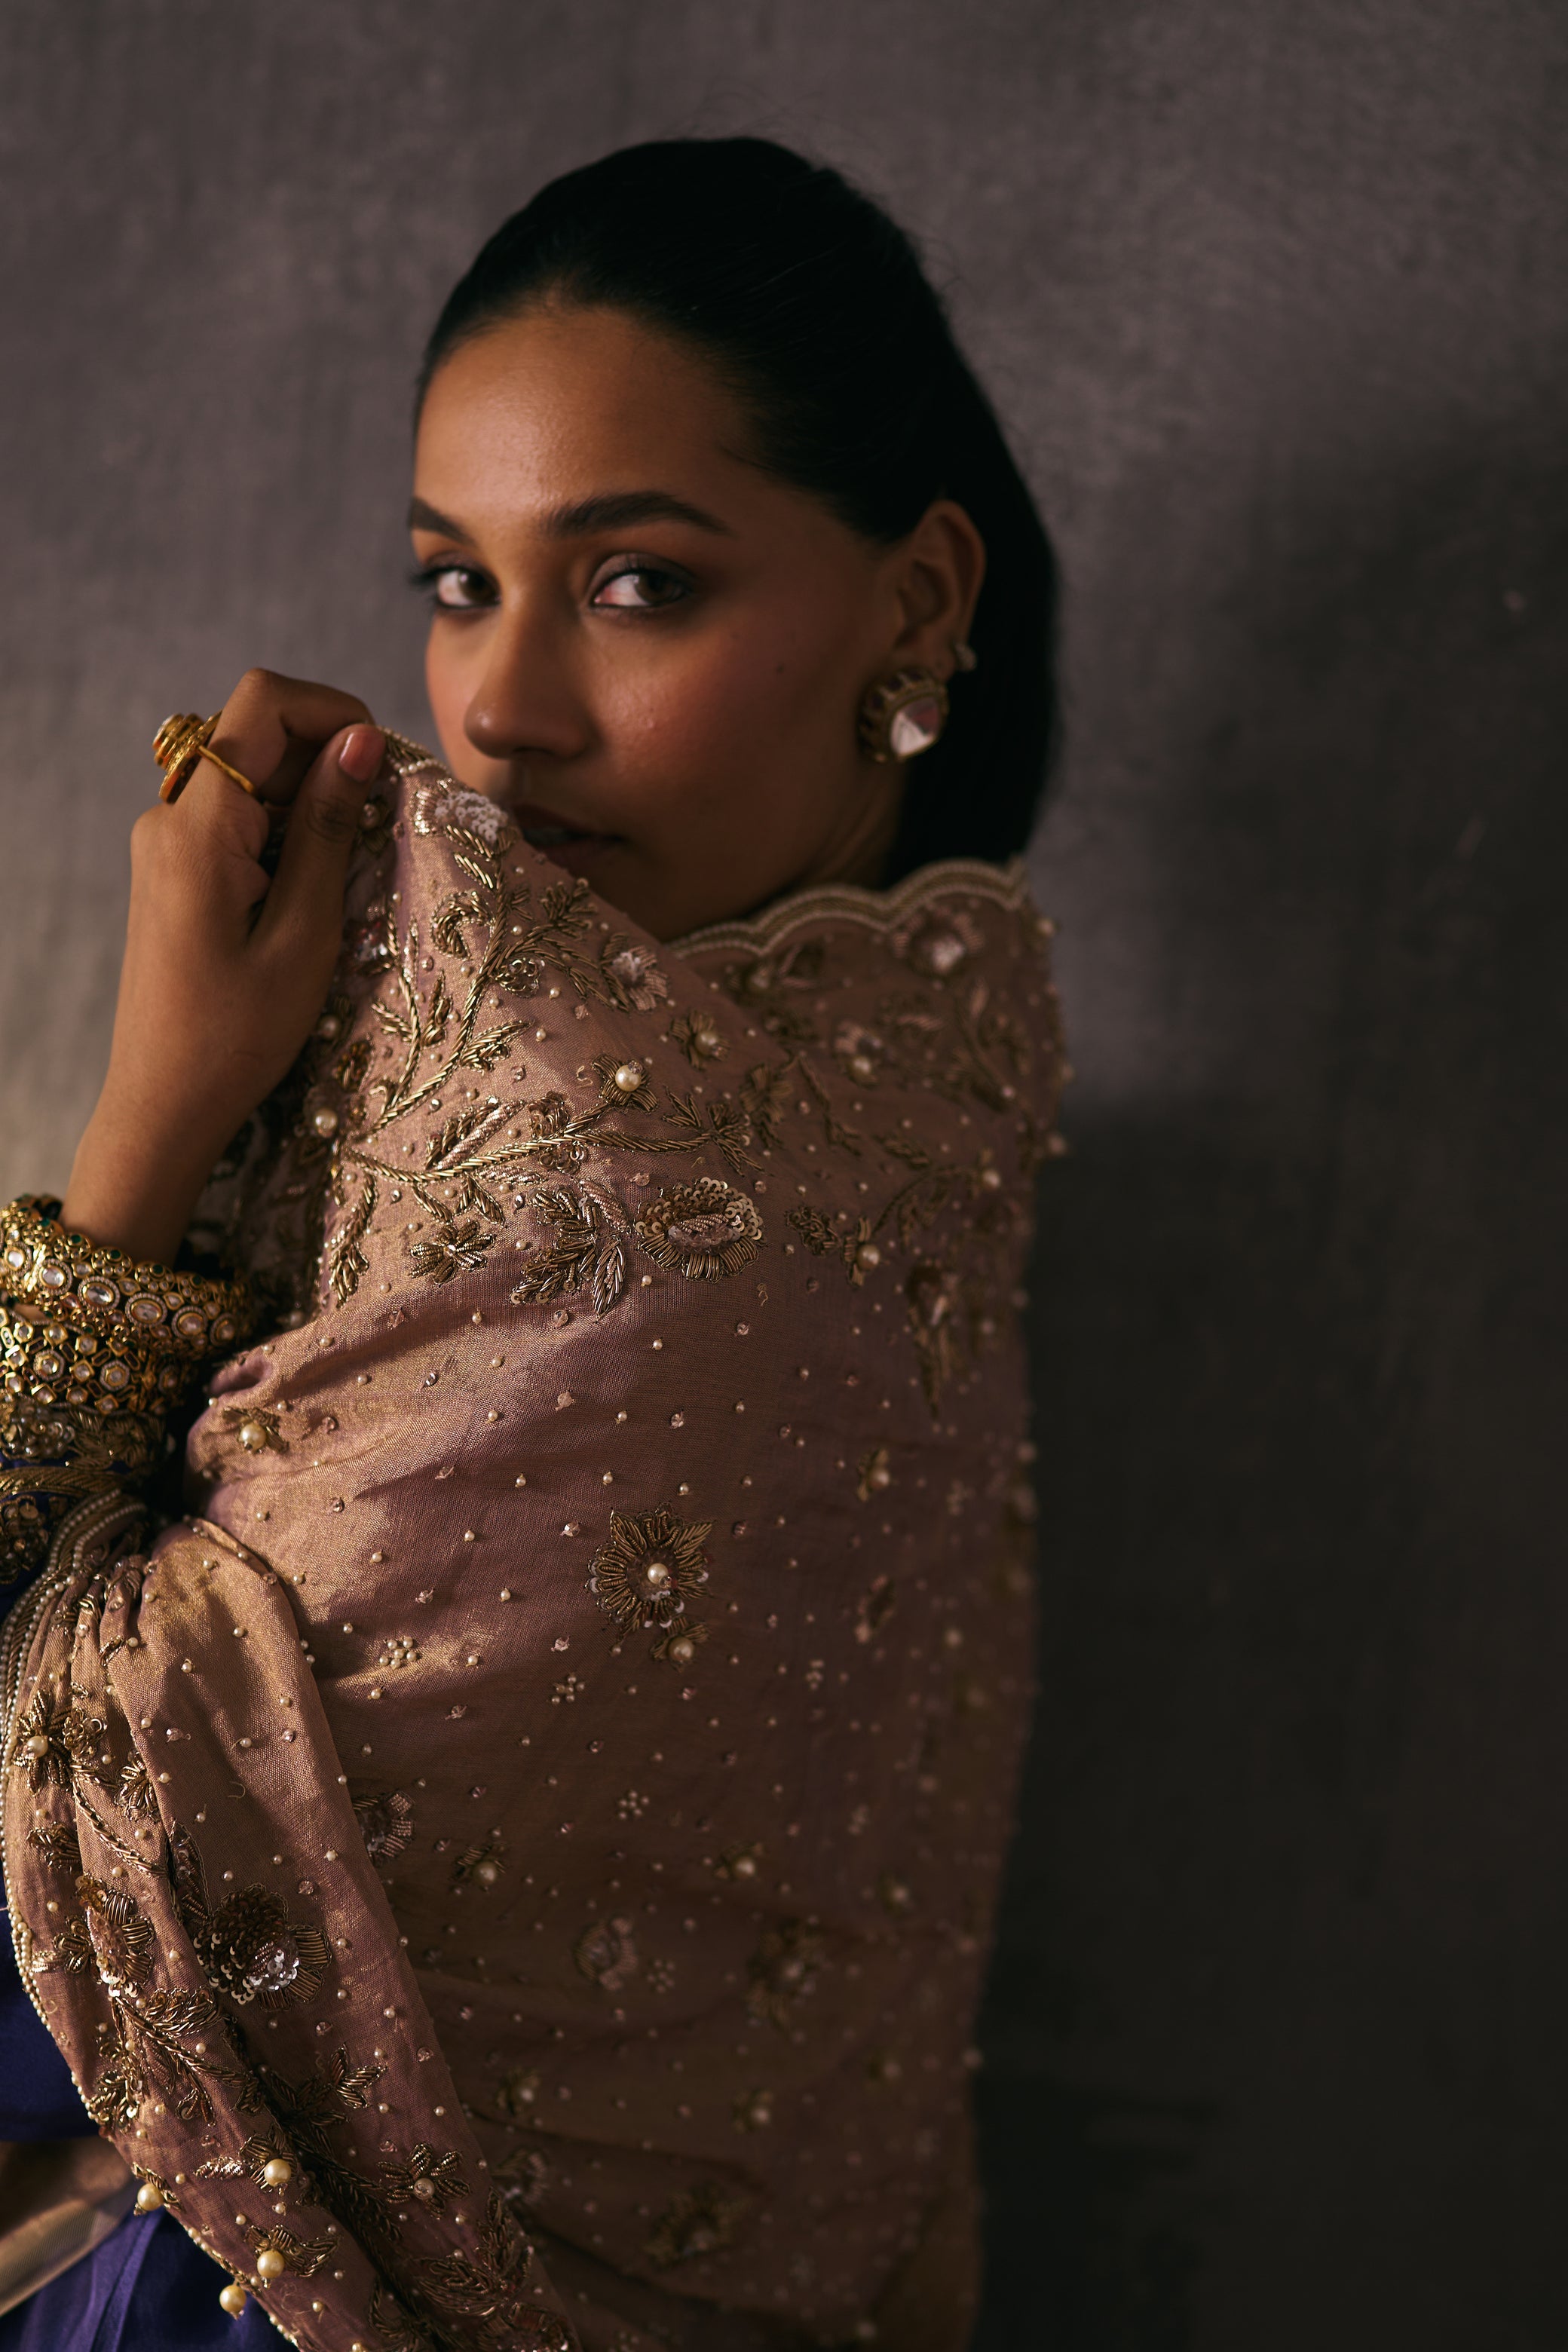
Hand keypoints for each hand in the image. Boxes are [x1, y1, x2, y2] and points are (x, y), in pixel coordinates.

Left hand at [61, 670, 385, 1265]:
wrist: (164, 1103)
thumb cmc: (237, 1035)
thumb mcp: (303, 934)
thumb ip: (330, 830)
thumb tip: (362, 742)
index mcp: (196, 827)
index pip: (261, 703)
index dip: (331, 709)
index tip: (383, 764)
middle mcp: (169, 817)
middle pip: (256, 733)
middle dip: (328, 757)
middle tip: (383, 822)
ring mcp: (166, 842)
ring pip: (250, 773)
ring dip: (311, 797)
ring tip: (354, 862)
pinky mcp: (175, 868)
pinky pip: (238, 815)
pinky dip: (287, 828)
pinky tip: (317, 884)